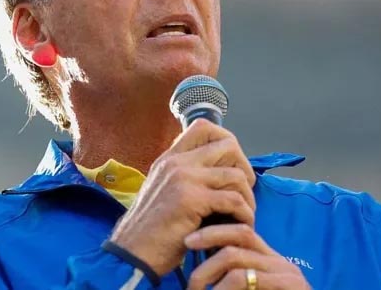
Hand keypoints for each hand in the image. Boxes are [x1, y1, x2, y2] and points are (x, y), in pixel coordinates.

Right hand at [108, 119, 256, 275]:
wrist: (133, 253)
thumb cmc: (150, 230)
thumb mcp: (162, 192)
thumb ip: (183, 177)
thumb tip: (217, 172)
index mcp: (169, 158)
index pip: (204, 127)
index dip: (225, 140)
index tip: (232, 164)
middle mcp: (176, 162)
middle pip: (227, 144)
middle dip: (244, 166)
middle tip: (244, 190)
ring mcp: (184, 178)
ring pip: (236, 174)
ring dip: (247, 196)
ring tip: (245, 213)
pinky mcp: (192, 199)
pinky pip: (234, 200)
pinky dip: (245, 214)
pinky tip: (241, 225)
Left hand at [185, 224, 310, 289]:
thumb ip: (236, 278)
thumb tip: (204, 272)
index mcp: (271, 260)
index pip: (242, 231)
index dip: (215, 230)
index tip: (189, 239)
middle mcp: (279, 262)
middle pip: (240, 235)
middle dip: (208, 237)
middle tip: (186, 245)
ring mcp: (285, 274)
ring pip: (236, 257)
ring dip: (207, 270)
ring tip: (194, 287)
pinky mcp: (288, 287)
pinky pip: (244, 279)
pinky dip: (221, 288)